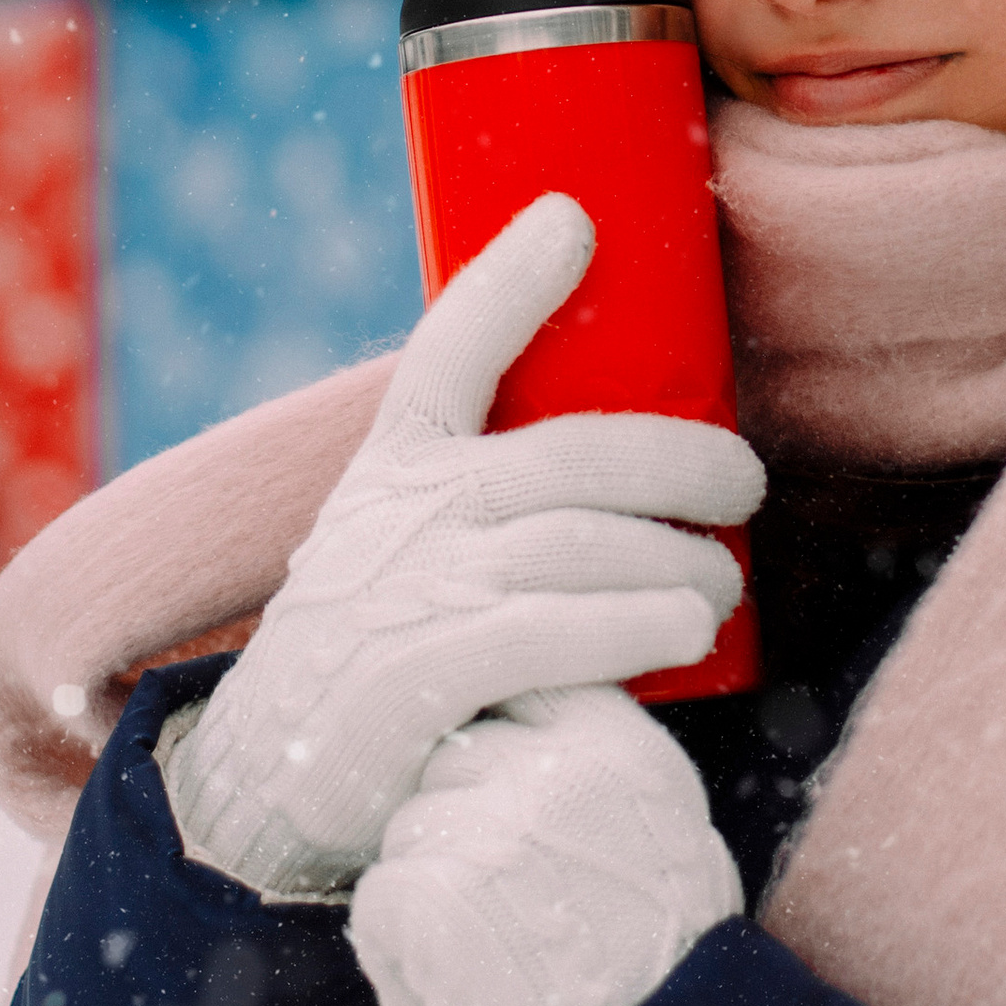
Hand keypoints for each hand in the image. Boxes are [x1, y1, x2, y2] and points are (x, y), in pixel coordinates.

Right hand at [159, 195, 761, 897]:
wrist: (262, 785)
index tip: (572, 220)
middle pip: (574, 457)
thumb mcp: (394, 543)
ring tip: (721, 589)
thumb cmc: (370, 651)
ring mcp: (413, 592)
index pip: (450, 349)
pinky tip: (686, 631)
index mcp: (394, 464)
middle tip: (743, 486)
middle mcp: (403, 512)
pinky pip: (553, 634)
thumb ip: (475, 498)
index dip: (511, 280)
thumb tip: (622, 470)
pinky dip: (633, 626)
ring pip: (584, 547)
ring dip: (680, 564)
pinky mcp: (422, 678)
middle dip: (683, 461)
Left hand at [348, 684, 743, 1005]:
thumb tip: (506, 722)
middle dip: (451, 835)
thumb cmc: (663, 978)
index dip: (492, 755)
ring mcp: (497, 825)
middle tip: (496, 919)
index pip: (512, 687)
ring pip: (405, 831)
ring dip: (423, 907)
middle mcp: (562, 765)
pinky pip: (377, 904)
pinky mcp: (439, 896)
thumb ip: (594, 767)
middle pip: (447, 758)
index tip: (503, 817)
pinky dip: (396, 970)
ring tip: (485, 973)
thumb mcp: (666, 836)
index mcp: (621, 741)